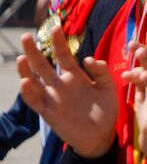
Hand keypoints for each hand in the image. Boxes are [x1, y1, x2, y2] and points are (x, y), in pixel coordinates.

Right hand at [16, 30, 118, 157]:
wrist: (102, 136)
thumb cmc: (105, 110)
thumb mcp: (108, 88)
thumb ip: (102, 72)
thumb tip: (88, 58)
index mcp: (75, 77)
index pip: (64, 56)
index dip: (59, 43)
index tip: (55, 27)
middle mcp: (60, 85)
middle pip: (43, 65)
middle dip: (34, 51)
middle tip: (26, 36)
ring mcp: (53, 98)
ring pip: (35, 81)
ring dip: (26, 70)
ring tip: (21, 57)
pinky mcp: (49, 112)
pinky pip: (36, 101)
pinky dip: (29, 93)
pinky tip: (26, 82)